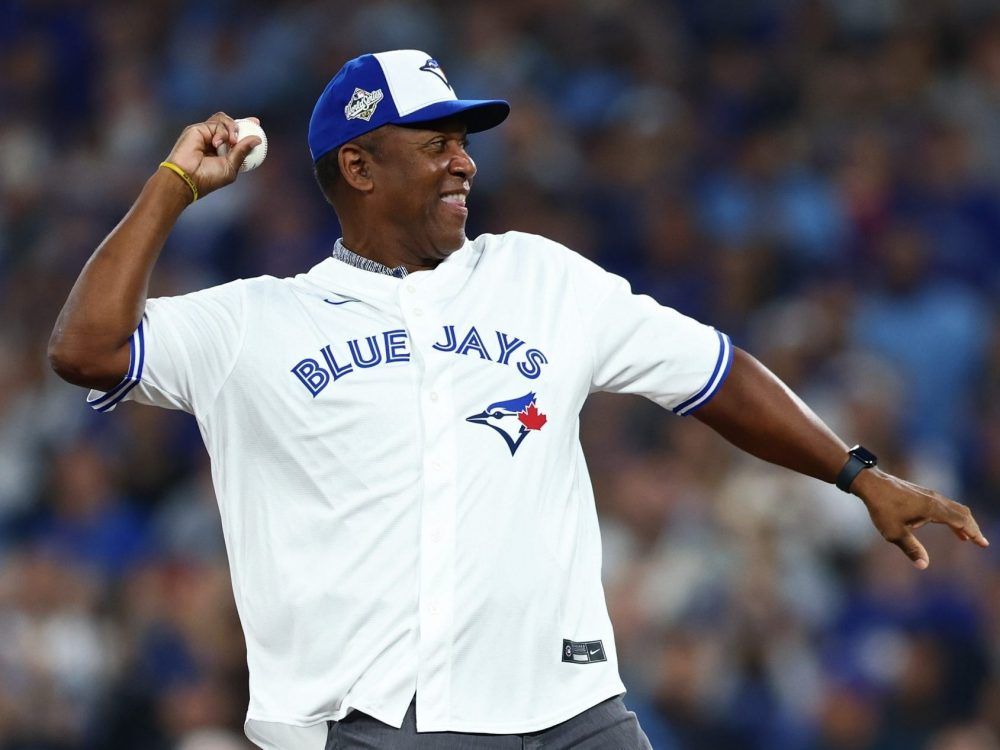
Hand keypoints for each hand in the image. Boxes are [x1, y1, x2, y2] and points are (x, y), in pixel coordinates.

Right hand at [163, 112, 261, 199]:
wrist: (187, 178)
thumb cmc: (208, 178)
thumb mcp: (231, 167)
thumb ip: (242, 152)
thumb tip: (257, 139)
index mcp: (222, 151)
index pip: (235, 135)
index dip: (246, 128)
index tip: (257, 124)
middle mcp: (214, 140)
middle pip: (229, 123)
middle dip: (242, 122)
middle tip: (254, 123)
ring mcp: (205, 134)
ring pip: (223, 120)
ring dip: (232, 128)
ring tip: (232, 142)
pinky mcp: (197, 129)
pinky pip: (215, 123)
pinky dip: (221, 133)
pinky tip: (217, 144)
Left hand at [852, 468, 988, 568]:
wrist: (870, 483)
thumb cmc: (881, 507)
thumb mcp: (894, 531)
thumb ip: (910, 548)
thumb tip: (923, 565)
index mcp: (933, 508)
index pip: (961, 521)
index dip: (974, 533)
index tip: (983, 544)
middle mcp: (935, 499)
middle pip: (962, 513)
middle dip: (971, 528)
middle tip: (978, 542)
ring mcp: (928, 494)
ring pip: (952, 508)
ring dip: (960, 522)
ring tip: (963, 537)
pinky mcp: (921, 493)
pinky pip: (942, 505)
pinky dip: (948, 516)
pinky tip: (942, 524)